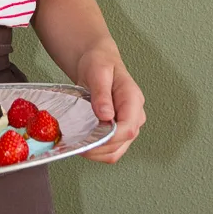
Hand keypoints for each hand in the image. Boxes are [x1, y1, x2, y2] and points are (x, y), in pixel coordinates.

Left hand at [75, 46, 145, 162]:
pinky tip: (83, 141)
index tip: (90, 136)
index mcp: (133, 99)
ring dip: (96, 151)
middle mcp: (135, 115)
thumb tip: (106, 115)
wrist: (97, 61)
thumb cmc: (99, 62)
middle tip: (77, 140)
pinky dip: (96, 150)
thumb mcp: (98, 71)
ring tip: (78, 141)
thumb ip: (101, 93)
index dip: (110, 137)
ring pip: (116, 151)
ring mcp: (128, 125)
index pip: (128, 128)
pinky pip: (110, 149)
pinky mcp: (119, 131)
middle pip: (122, 143)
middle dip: (99, 146)